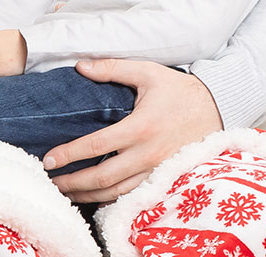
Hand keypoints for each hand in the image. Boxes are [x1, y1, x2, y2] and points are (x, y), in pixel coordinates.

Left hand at [42, 60, 221, 203]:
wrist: (217, 109)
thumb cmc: (180, 91)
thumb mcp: (148, 72)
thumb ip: (113, 69)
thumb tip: (81, 66)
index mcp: (140, 127)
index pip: (96, 146)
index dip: (69, 154)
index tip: (49, 159)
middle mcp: (147, 154)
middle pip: (102, 178)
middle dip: (73, 183)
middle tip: (50, 182)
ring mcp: (156, 170)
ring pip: (116, 192)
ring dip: (88, 196)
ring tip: (66, 193)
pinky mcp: (163, 178)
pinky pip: (133, 195)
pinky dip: (110, 200)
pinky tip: (95, 197)